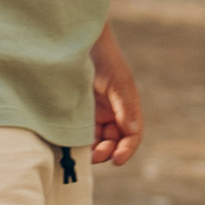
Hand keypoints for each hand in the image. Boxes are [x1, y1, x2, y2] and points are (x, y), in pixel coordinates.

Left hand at [90, 28, 142, 166]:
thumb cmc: (104, 59)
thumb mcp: (117, 82)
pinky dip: (79, 141)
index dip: (127, 150)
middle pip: (114, 142)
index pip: (132, 136)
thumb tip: (131, 132)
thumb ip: (124, 107)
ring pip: (97, 141)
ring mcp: (96, 114)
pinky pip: (82, 133)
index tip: (117, 160)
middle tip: (95, 156)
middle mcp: (113, 114)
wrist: (79, 44)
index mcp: (127, 108)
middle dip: (107, 152)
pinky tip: (72, 143)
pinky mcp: (79, 113)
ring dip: (92, 149)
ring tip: (83, 153)